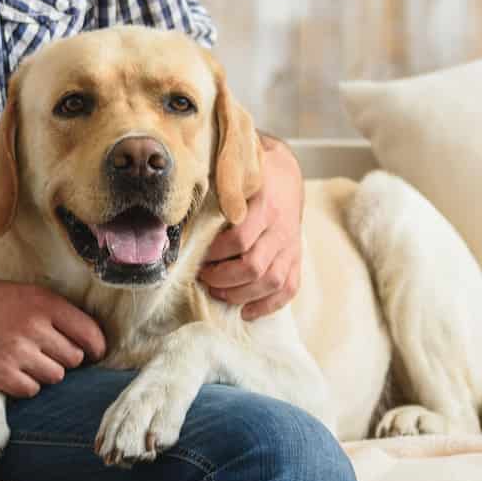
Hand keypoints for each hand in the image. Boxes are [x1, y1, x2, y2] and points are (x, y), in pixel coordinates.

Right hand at [0, 277, 106, 397]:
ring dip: (45, 373)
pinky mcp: (0, 374)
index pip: (89, 332)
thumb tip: (83, 332)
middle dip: (65, 359)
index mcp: (44, 303)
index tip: (95, 353)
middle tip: (49, 355)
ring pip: (55, 377)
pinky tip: (13, 373)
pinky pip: (31, 390)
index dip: (96, 346)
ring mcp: (17, 352)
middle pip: (74, 358)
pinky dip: (25, 385)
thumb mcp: (22, 291)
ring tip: (26, 362)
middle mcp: (35, 327)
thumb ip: (52, 310)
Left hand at [198, 135, 304, 319]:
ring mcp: (290, 245)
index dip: (216, 254)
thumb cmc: (253, 174)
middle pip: (254, 266)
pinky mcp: (296, 258)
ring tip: (219, 293)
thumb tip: (185, 194)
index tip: (198, 255)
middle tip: (203, 277)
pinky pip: (289, 288)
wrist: (287, 175)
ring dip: (241, 294)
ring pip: (271, 281)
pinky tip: (247, 311)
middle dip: (223, 278)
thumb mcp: (237, 169)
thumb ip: (218, 182)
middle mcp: (280, 227)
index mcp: (264, 204)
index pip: (240, 238)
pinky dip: (268, 305)